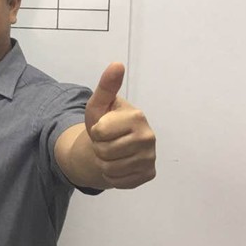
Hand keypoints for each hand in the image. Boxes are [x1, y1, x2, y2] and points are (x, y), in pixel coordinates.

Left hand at [84, 63, 156, 188]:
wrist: (112, 144)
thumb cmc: (104, 121)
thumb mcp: (99, 104)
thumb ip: (106, 86)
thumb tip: (116, 64)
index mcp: (137, 116)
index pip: (99, 132)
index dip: (95, 131)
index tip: (102, 127)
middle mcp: (149, 137)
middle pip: (104, 151)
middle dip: (99, 147)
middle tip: (106, 141)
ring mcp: (150, 157)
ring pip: (110, 168)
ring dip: (104, 162)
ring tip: (111, 152)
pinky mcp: (148, 174)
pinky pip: (118, 181)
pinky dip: (112, 175)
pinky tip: (118, 164)